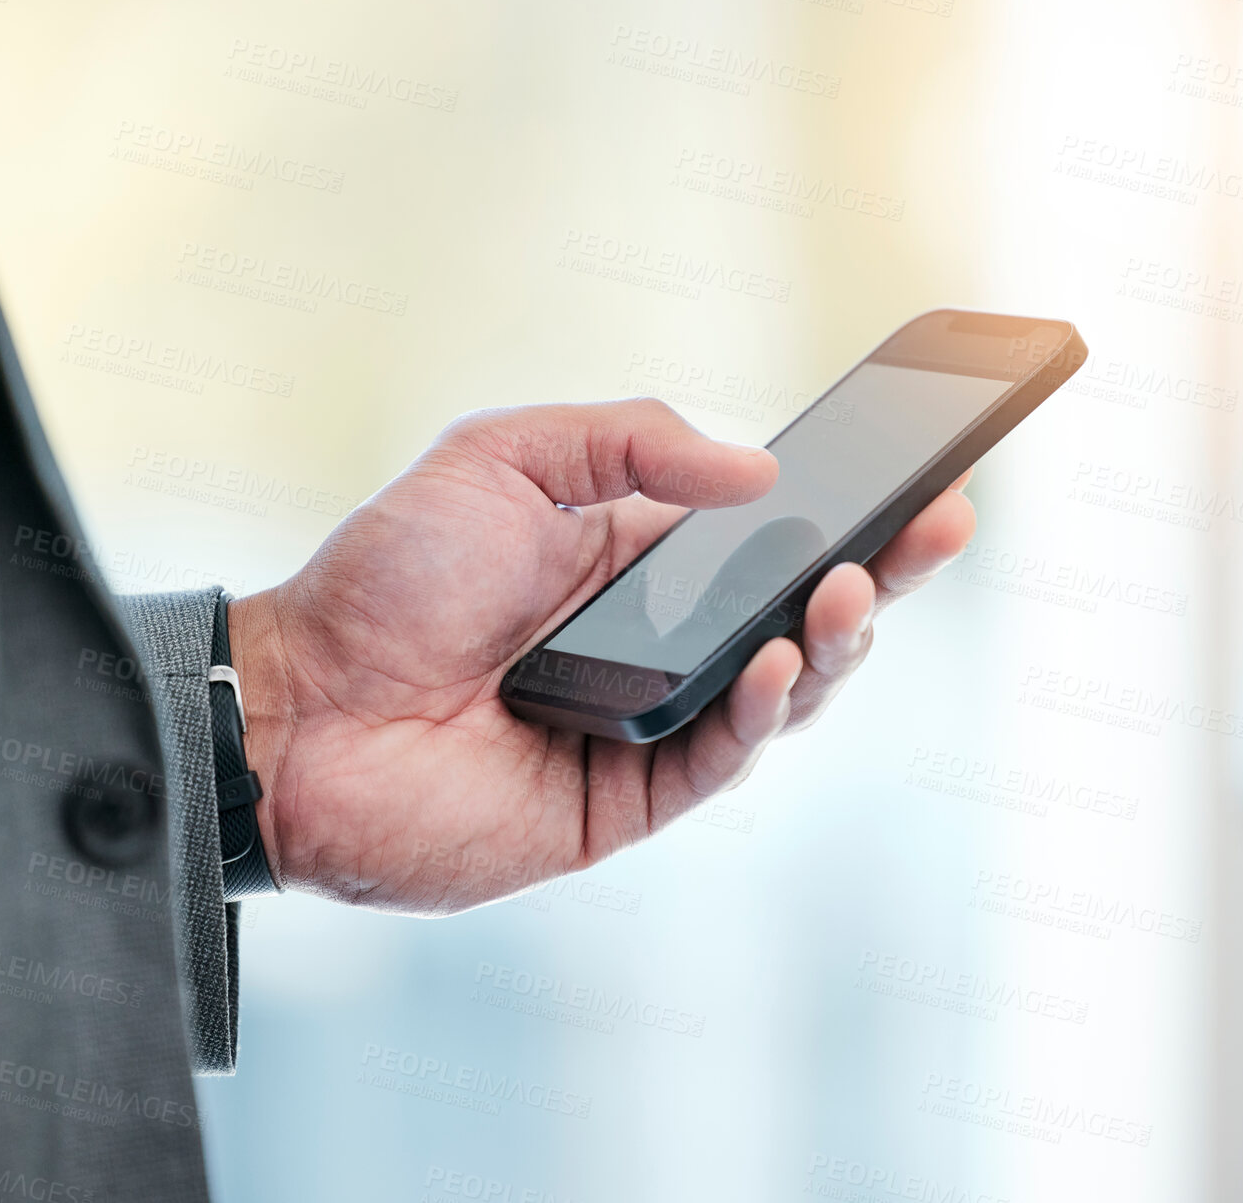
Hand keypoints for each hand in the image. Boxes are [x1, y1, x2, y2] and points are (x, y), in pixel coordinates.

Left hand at [228, 399, 974, 912]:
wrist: (302, 704)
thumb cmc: (389, 575)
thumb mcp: (503, 459)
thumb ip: (629, 444)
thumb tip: (759, 471)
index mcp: (637, 561)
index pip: (769, 535)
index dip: (850, 509)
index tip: (923, 472)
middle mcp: (658, 643)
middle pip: (797, 613)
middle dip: (878, 573)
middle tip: (940, 527)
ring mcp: (648, 724)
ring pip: (780, 691)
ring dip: (828, 641)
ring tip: (845, 589)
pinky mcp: (625, 799)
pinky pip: (717, 758)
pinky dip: (757, 712)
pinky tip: (772, 663)